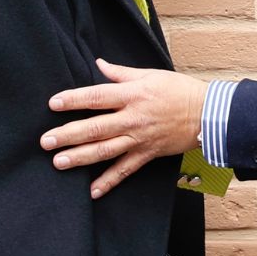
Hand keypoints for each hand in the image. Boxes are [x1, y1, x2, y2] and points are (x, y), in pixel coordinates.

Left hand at [43, 60, 207, 197]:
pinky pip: (125, 170)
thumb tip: (98, 64)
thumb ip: (122, 73)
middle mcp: (134, 118)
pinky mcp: (147, 154)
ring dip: (80, 157)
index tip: (54, 104)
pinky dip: (109, 181)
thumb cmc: (181, 90)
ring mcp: (140, 138)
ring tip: (59, 162)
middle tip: (46, 141)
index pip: (98, 96)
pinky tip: (92, 191)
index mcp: (134, 94)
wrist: (210, 114)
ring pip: (105, 150)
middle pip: (96, 127)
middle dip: (69, 134)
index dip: (75, 99)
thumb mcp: (152, 75)